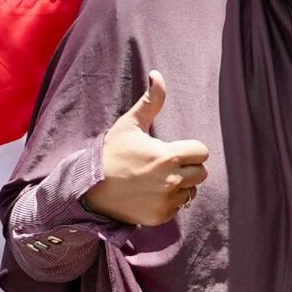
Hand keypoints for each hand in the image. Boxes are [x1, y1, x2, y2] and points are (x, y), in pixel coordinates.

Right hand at [82, 71, 210, 227]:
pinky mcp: (160, 216)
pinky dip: (169, 202)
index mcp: (168, 156)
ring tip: (158, 179)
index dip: (190, 149)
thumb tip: (157, 75)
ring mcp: (166, 201)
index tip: (174, 150)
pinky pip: (178, 207)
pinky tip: (151, 193)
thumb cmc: (111, 153)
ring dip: (181, 186)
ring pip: (191, 191)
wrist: (90, 188)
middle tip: (167, 165)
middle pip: (201, 173)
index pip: (202, 152)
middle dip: (189, 167)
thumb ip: (150, 101)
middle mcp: (171, 180)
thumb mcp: (129, 125)